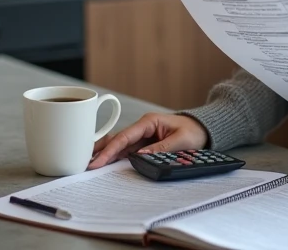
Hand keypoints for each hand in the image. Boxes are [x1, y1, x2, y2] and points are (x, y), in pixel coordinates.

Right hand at [88, 112, 209, 168]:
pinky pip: (127, 151)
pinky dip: (115, 157)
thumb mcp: (180, 140)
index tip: (98, 162)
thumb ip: (161, 148)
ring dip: (105, 155)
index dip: (110, 150)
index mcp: (149, 122)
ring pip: (119, 146)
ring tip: (88, 164)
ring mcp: (142, 136)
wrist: (203, 130)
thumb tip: (140, 156)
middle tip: (84, 163)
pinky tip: (104, 164)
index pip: (125, 137)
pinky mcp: (144, 144)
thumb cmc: (193, 131)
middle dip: (101, 151)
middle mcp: (142, 128)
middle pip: (117, 140)